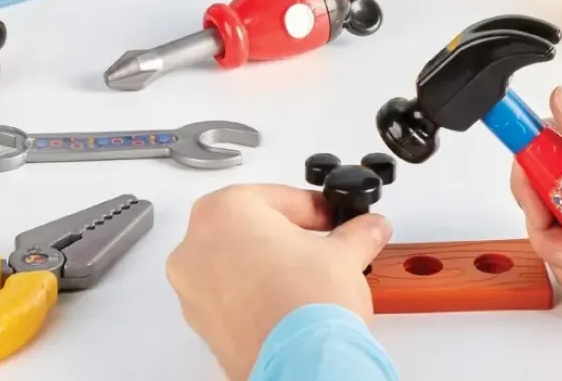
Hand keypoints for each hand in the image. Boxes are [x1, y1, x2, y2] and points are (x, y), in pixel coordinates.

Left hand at [166, 185, 389, 380]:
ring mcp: (192, 287)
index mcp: (223, 210)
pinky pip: (227, 296)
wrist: (300, 366)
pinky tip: (284, 304)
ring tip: (305, 278)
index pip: (275, 196)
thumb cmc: (305, 304)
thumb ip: (356, 233)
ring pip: (233, 262)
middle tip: (318, 245)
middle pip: (247, 226)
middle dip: (285, 235)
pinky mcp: (201, 325)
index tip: (331, 219)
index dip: (311, 208)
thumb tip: (369, 228)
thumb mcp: (342, 254)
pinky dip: (253, 295)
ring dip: (267, 265)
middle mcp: (197, 244)